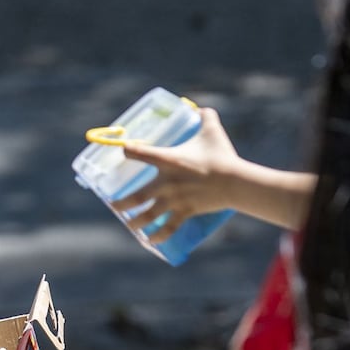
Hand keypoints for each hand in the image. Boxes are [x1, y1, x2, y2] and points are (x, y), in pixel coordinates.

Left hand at [112, 107, 239, 242]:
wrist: (235, 181)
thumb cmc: (221, 155)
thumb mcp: (212, 131)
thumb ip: (206, 117)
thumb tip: (202, 108)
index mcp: (168, 159)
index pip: (138, 153)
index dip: (127, 151)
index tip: (123, 152)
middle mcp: (166, 181)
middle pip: (137, 196)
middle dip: (122, 204)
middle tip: (113, 205)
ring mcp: (175, 199)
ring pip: (148, 215)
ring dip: (135, 222)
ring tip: (129, 225)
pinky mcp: (186, 212)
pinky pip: (169, 227)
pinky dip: (158, 236)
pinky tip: (150, 241)